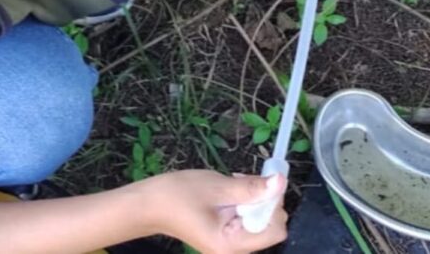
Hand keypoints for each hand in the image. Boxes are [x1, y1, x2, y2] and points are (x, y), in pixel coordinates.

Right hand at [144, 170, 288, 253]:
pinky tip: (229, 193)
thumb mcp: (217, 187)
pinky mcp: (225, 236)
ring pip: (259, 221)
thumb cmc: (177, 196)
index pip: (275, 230)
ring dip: (253, 200)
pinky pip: (246, 220)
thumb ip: (251, 187)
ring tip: (232, 185)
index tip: (261, 184)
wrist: (148, 205)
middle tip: (242, 182)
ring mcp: (229, 245)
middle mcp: (233, 250)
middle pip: (269, 226)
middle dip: (263, 201)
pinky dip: (244, 204)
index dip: (273, 205)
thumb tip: (281, 182)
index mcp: (231, 244)